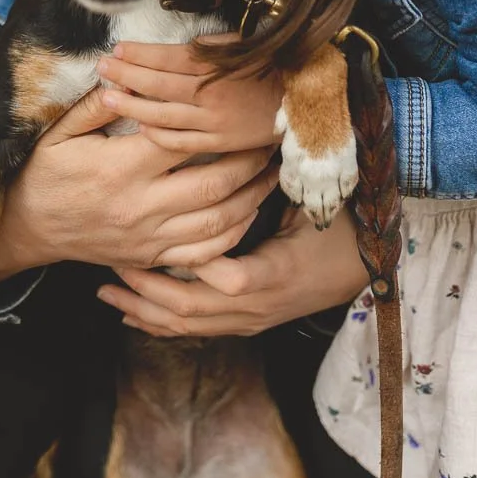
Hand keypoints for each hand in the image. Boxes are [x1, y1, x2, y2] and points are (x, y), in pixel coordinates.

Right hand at [0, 87, 278, 285]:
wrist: (26, 227)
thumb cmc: (44, 174)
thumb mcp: (60, 132)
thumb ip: (96, 105)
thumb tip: (122, 73)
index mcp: (120, 168)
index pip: (180, 142)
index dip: (214, 127)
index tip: (238, 111)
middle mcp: (139, 205)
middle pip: (211, 185)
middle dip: (247, 163)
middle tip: (268, 142)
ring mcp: (147, 236)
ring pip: (214, 223)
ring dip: (250, 199)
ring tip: (270, 176)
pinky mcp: (150, 256)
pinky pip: (201, 255)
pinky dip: (231, 237)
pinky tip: (247, 215)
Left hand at [96, 38, 281, 156]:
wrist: (305, 101)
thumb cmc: (273, 66)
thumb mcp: (245, 45)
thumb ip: (211, 47)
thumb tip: (181, 46)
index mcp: (217, 66)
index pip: (168, 58)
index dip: (140, 53)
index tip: (117, 48)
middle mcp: (211, 94)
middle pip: (159, 84)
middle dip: (126, 74)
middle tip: (101, 67)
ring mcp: (214, 122)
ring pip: (164, 114)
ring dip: (133, 104)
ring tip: (107, 96)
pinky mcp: (219, 143)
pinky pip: (181, 141)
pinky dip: (158, 134)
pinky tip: (139, 127)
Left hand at [96, 204, 368, 336]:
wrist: (369, 271)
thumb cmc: (342, 229)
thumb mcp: (315, 204)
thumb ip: (278, 186)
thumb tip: (246, 146)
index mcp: (276, 273)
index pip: (225, 279)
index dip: (191, 264)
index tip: (155, 237)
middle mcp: (258, 305)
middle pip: (191, 310)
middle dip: (145, 290)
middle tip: (110, 264)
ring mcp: (251, 319)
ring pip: (188, 327)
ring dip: (145, 311)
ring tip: (108, 293)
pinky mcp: (247, 324)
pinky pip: (197, 331)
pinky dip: (163, 324)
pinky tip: (135, 316)